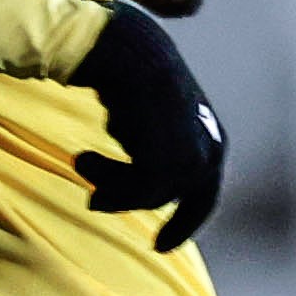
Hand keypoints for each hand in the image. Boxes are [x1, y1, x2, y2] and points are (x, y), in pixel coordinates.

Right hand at [66, 0, 224, 251]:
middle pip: (181, 201)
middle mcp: (209, 152)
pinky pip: (133, 192)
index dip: (186, 220)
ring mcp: (190, 160)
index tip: (162, 245)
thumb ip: (158, 145)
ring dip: (111, 184)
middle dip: (154, 215)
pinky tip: (82, 160)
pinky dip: (106, 181)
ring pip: (148, 196)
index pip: (205, 192)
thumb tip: (137, 183)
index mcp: (213, 139)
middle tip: (134, 231)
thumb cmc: (134, 76)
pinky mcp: (166, 165)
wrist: (128, 50)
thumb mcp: (155, 113)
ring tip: (82, 162)